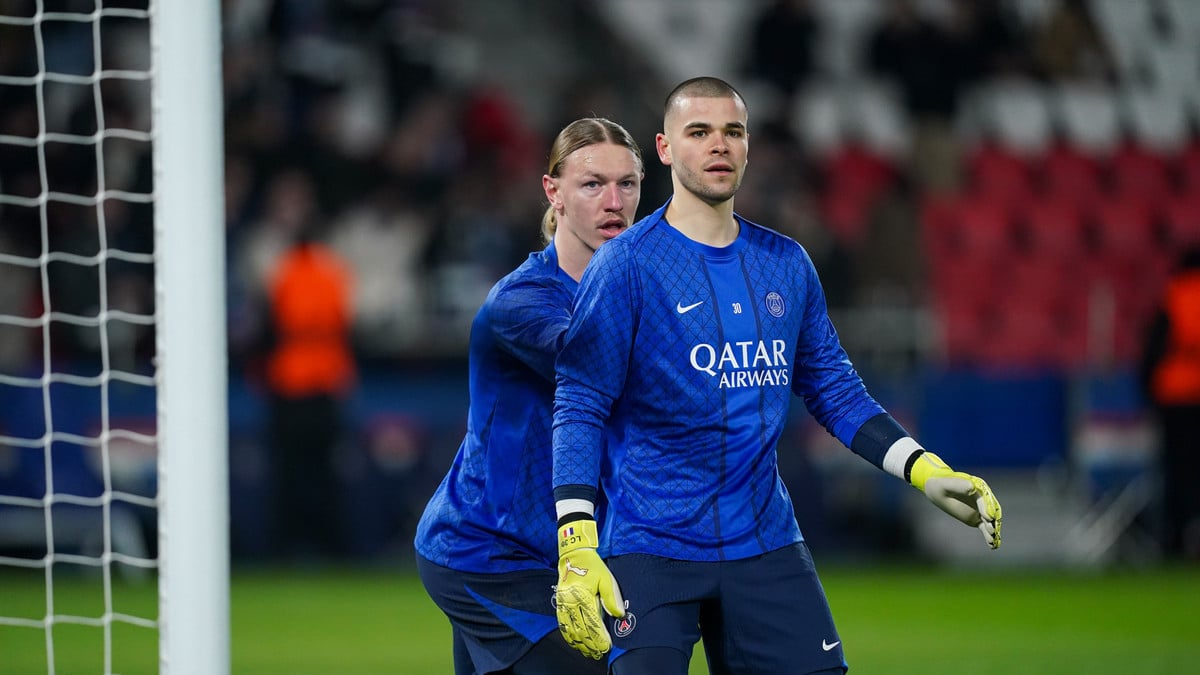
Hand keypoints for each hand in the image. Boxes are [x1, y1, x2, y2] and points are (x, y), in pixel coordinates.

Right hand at [555, 519, 624, 658]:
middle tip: (600, 653)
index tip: (607, 646)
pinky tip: (575, 642)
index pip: (592, 623)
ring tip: (589, 652)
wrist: (573, 555)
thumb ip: (611, 598)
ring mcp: (563, 604)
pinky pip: (562, 624)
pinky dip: (568, 636)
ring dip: (580, 643)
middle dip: (591, 644)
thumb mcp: (606, 578)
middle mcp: (571, 602)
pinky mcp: (559, 604)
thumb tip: (618, 614)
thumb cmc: (592, 566)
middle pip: (581, 630)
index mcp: (583, 596)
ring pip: (570, 630)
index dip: (600, 637)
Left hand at [909, 451, 1001, 548]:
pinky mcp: (977, 519)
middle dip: (993, 521)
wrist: (939, 490)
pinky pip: (984, 528)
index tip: (989, 517)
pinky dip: (988, 536)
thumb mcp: (948, 484)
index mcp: (979, 488)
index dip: (987, 508)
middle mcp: (983, 500)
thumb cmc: (943, 484)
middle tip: (992, 531)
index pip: (985, 500)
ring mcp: (980, 510)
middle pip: (991, 511)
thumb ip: (960, 485)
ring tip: (993, 541)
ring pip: (990, 521)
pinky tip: (992, 545)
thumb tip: (972, 487)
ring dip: (992, 531)